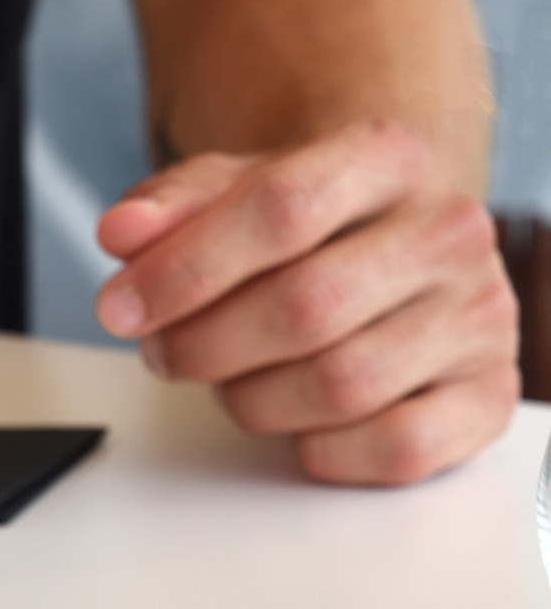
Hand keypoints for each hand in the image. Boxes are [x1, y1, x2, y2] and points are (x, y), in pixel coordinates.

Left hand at [94, 122, 518, 483]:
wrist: (394, 241)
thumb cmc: (310, 225)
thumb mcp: (234, 191)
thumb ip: (172, 208)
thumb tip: (123, 235)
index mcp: (387, 159)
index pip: (278, 210)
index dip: (183, 269)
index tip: (119, 307)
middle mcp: (448, 232)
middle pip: (305, 306)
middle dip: (206, 344)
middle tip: (163, 353)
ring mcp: (479, 315)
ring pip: (342, 384)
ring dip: (254, 400)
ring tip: (228, 381)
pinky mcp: (488, 395)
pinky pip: (396, 446)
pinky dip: (325, 450)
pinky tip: (298, 424)